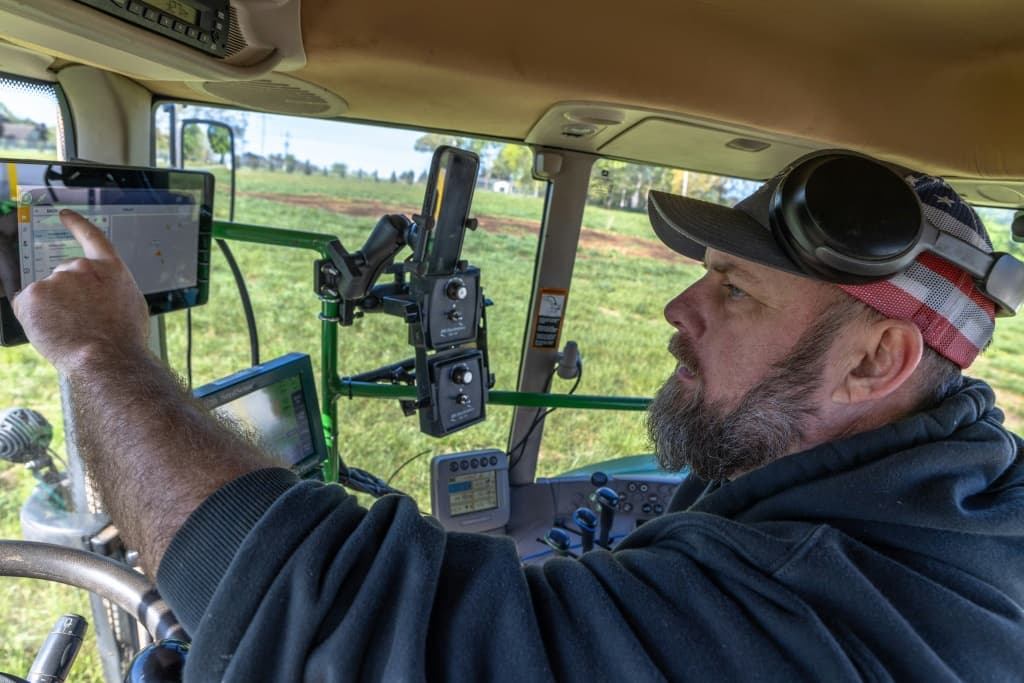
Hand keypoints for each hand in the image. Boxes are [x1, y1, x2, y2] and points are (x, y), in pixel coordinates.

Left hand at [13, 209, 148, 373]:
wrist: (108, 357)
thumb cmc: (124, 338)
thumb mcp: (131, 305)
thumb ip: (112, 291)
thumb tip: (100, 295)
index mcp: (109, 268)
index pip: (91, 237)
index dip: (76, 225)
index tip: (65, 215)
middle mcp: (80, 267)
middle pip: (64, 278)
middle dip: (67, 297)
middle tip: (79, 322)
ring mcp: (54, 280)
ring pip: (45, 295)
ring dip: (52, 310)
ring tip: (70, 331)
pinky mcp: (33, 296)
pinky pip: (28, 308)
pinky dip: (35, 320)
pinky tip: (53, 332)